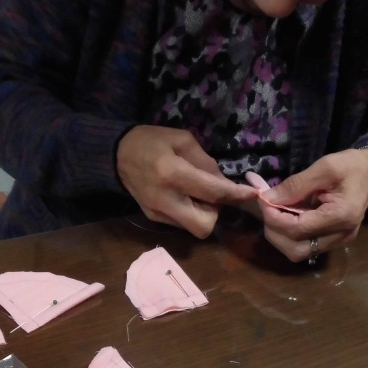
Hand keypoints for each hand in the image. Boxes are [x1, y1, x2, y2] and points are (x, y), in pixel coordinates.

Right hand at [116, 126, 258, 237]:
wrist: (116, 155)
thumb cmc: (152, 141)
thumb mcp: (182, 140)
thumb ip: (206, 163)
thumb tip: (223, 183)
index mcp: (172, 173)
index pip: (213, 192)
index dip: (235, 195)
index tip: (251, 194)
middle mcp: (165, 199)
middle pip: (205, 224)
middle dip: (215, 212)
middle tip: (210, 194)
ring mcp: (157, 212)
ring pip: (195, 228)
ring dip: (203, 213)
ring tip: (194, 193)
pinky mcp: (153, 218)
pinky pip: (182, 223)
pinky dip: (190, 212)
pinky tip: (182, 196)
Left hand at [258, 148, 367, 261]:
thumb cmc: (351, 166)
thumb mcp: (325, 166)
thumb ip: (295, 184)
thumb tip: (267, 198)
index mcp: (342, 216)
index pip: (297, 229)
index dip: (274, 216)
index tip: (262, 198)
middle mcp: (340, 235)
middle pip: (295, 250)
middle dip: (274, 230)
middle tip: (267, 207)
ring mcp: (337, 242)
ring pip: (297, 252)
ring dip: (279, 234)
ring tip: (276, 211)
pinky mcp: (332, 241)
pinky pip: (303, 246)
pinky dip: (288, 234)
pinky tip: (286, 215)